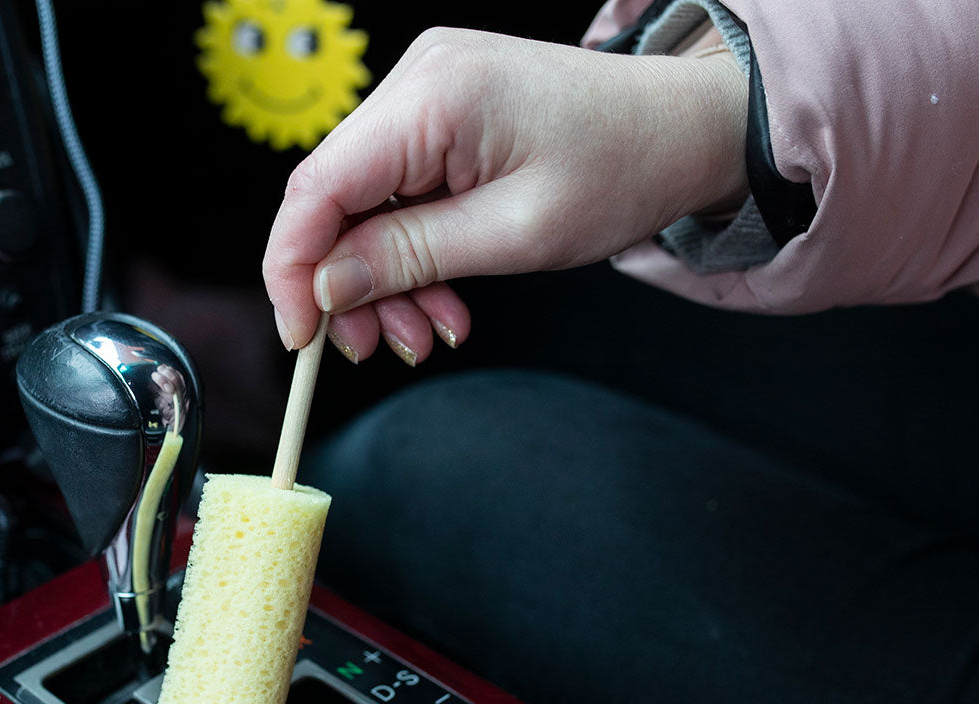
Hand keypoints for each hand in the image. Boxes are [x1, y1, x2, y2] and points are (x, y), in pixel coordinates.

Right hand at [263, 28, 748, 363]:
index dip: (293, 268)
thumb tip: (325, 287)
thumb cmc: (624, 167)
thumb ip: (409, 258)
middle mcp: (418, 80)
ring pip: (362, 205)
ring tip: (426, 332)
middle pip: (334, 199)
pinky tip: (440, 297)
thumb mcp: (514, 234)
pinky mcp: (440, 114)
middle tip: (381, 348)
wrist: (685, 127)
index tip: (302, 334)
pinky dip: (409, 252)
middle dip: (350, 286)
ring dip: (383, 280)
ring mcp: (426, 92)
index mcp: (435, 96)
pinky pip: (395, 193)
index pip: (317, 187)